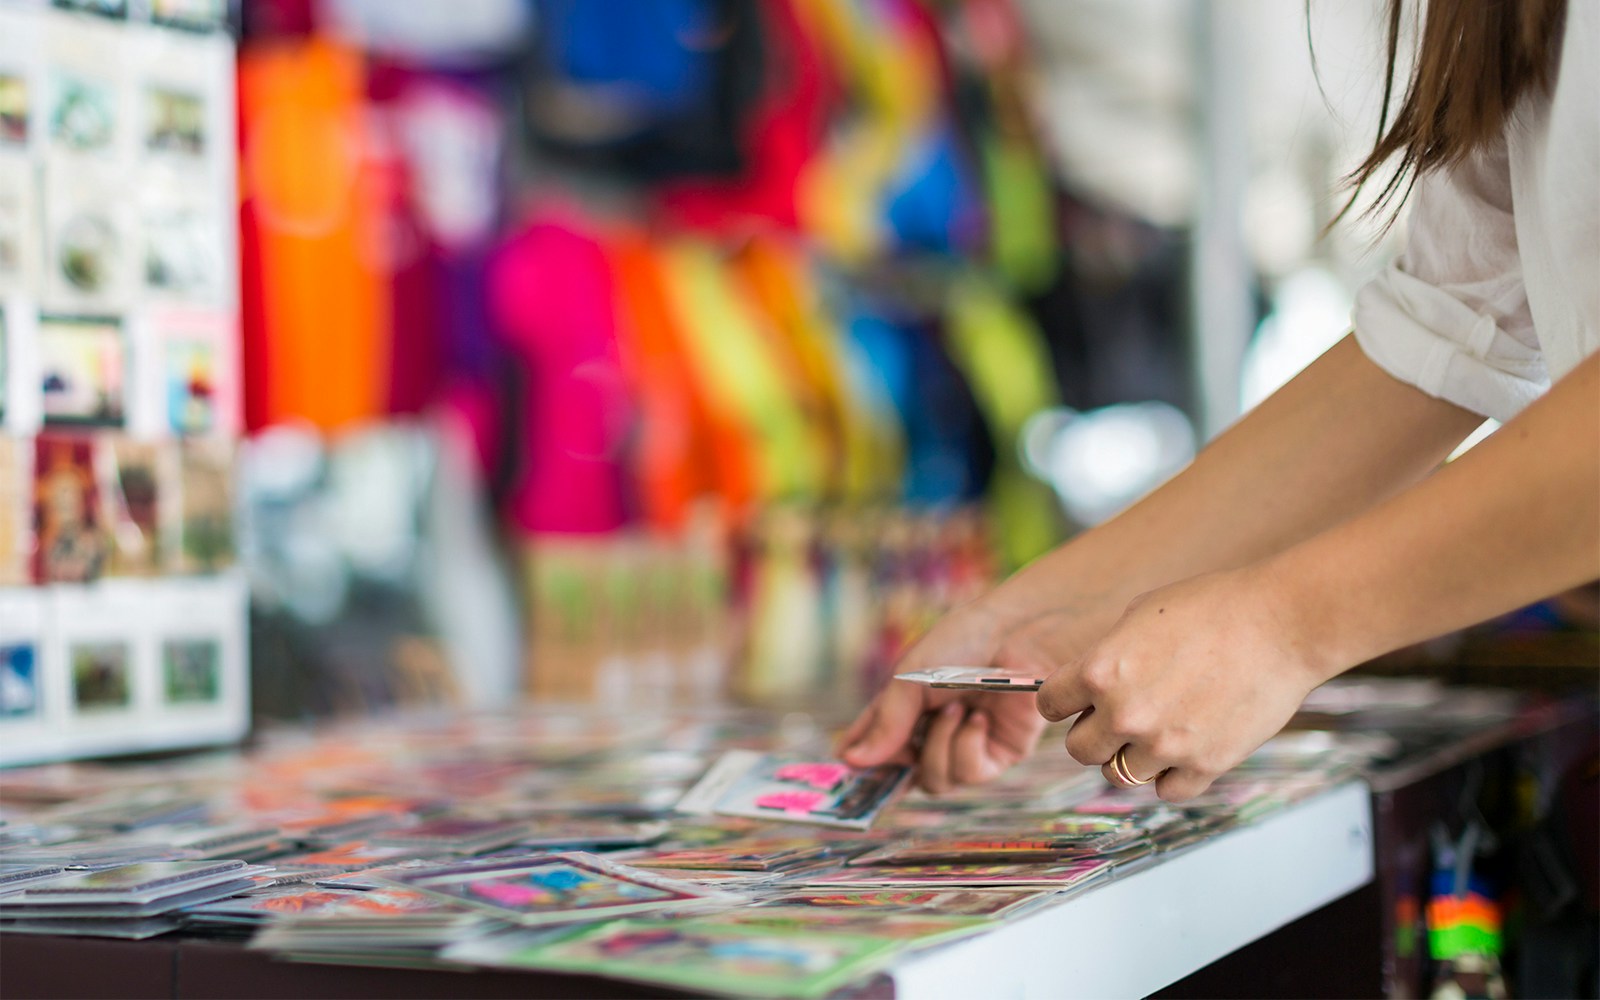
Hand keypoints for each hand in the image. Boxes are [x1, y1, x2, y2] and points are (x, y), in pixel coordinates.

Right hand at [838, 601, 1115, 793]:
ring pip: (935, 781)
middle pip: (904, 776)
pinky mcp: (998, 753)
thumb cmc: (964, 641)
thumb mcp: (912, 677)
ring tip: (954, 710)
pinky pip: (970, 773)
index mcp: (907, 708)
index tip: (846, 772)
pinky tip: (978, 720)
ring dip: (939, 747)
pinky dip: (967, 748)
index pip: (875, 744)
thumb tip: (852, 761)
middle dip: (901, 765)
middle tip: (901, 749)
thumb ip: (886, 722)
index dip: (861, 761)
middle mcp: (934, 731)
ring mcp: (965, 744)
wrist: (1020, 632)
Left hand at [1034, 567, 1326, 801]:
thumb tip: (1087, 683)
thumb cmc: (1212, 606)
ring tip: (1154, 730)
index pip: (1050, 704)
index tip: (1077, 697)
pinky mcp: (1205, 766)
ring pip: (1119, 775)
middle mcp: (1124, 715)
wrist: (1282, 622)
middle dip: (1093, 731)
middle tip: (1118, 715)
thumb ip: (1106, 656)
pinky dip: (1171, 775)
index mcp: (1099, 672)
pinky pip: (1167, 791)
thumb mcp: (1140, 615)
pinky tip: (1183, 748)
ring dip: (1130, 756)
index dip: (1063, 699)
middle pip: (1078, 749)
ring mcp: (1165, 746)